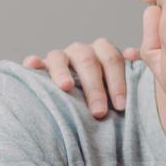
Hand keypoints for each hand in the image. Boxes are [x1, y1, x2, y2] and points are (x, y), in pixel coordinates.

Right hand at [23, 39, 139, 118]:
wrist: (88, 105)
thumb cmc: (109, 98)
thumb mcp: (123, 88)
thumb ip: (134, 73)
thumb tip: (133, 55)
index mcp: (103, 53)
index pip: (112, 59)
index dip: (118, 82)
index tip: (120, 106)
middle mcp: (81, 52)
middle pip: (87, 60)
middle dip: (94, 87)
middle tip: (99, 112)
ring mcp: (60, 59)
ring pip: (59, 57)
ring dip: (62, 71)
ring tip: (65, 88)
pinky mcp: (40, 69)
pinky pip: (35, 63)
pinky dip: (34, 63)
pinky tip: (31, 66)